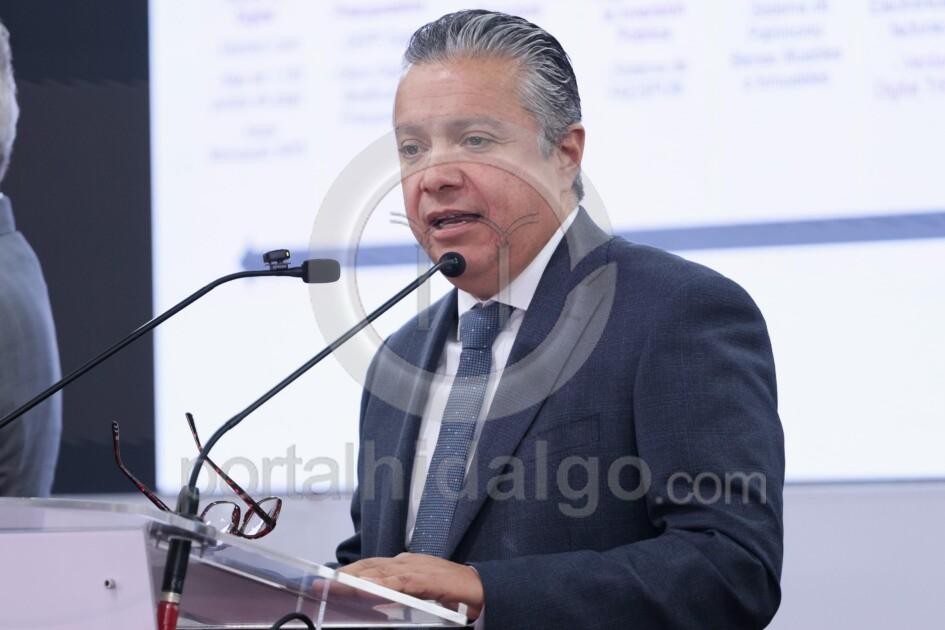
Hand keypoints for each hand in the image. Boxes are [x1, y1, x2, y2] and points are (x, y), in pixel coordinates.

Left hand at [338, 553, 483, 619]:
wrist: (479, 586)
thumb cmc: (451, 588)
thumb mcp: (419, 588)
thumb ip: (399, 590)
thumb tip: (377, 599)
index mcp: (404, 564)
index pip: (369, 566)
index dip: (347, 571)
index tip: (328, 578)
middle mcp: (406, 562)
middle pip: (368, 567)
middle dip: (343, 574)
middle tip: (321, 583)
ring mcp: (415, 568)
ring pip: (379, 573)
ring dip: (355, 580)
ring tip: (335, 585)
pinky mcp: (425, 579)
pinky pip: (399, 583)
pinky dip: (382, 586)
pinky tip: (368, 590)